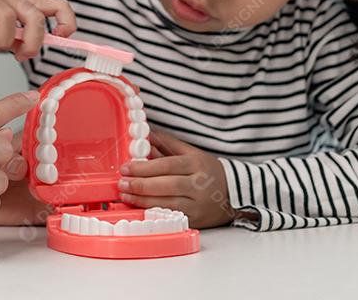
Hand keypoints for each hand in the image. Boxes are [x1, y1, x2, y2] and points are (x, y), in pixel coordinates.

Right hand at [0, 0, 75, 61]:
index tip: (59, 38)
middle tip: (21, 55)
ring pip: (8, 19)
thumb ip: (19, 36)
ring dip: (2, 41)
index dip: (66, 22)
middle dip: (32, 43)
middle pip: (35, 17)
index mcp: (27, 1)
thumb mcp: (7, 20)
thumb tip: (26, 52)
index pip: (58, 5)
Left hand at [116, 130, 235, 228]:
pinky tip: (140, 210)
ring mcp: (199, 204)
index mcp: (196, 164)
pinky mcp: (197, 220)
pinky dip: (155, 214)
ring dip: (143, 201)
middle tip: (121, 183)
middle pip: (166, 185)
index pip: (167, 166)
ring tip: (125, 196)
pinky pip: (173, 217)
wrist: (235, 193)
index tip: (125, 168)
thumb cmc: (208, 170)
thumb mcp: (191, 153)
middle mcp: (199, 184)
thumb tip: (144, 137)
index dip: (144, 168)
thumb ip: (167, 145)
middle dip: (140, 185)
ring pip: (168, 203)